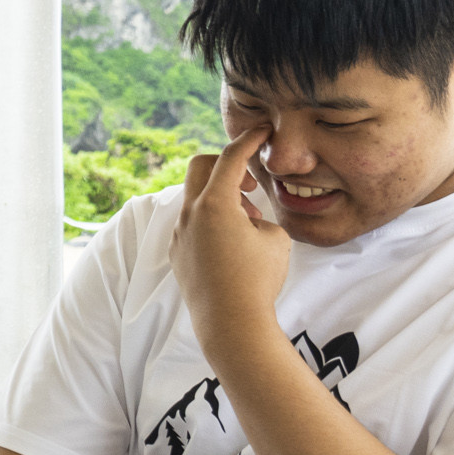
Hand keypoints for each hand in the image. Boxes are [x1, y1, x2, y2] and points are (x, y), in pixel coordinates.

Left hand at [171, 124, 297, 346]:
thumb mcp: (275, 239)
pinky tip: (233, 242)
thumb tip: (248, 220)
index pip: (231, 157)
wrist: (232, 323)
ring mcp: (180, 234)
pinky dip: (211, 221)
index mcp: (213, 203)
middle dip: (227, 166)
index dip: (249, 140)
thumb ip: (260, 216)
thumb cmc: (258, 280)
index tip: (261, 131)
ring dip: (221, 197)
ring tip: (249, 220)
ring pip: (196, 197)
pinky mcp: (177, 253)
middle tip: (250, 183)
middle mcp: (189, 214)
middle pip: (201, 166)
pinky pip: (192, 223)